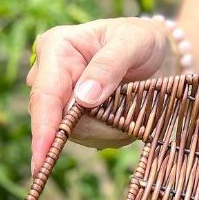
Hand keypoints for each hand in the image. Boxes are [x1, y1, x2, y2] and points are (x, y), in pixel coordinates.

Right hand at [26, 17, 173, 173]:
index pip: (45, 95)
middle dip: (94, 127)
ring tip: (132, 108)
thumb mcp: (132, 42)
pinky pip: (91, 136)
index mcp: (56, 48)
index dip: (43, 130)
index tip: (41, 160)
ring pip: (76, 133)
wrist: (157, 51)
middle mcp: (50, 74)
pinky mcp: (76, 115)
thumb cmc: (142, 39)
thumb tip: (84, 98)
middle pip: (57, 120)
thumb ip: (109, 66)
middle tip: (129, 118)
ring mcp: (62, 97)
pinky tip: (127, 115)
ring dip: (107, 131)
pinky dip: (113, 133)